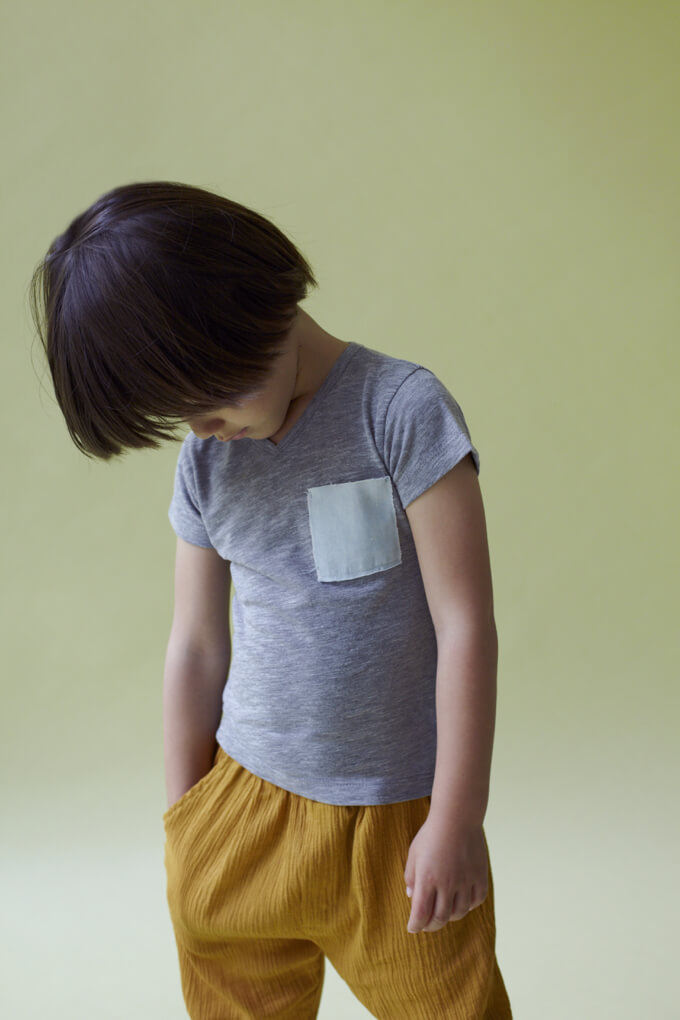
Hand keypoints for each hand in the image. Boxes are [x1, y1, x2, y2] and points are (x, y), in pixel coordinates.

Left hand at [403, 817, 487, 933]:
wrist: (457, 817)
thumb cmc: (431, 834)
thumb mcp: (414, 853)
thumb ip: (411, 876)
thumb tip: (411, 897)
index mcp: (427, 879)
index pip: (420, 914)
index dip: (416, 925)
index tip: (413, 928)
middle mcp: (447, 884)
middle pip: (440, 918)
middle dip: (431, 925)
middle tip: (426, 925)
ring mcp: (465, 881)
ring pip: (458, 913)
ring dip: (449, 917)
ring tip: (443, 913)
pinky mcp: (479, 877)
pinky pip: (475, 901)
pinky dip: (468, 906)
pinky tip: (461, 902)